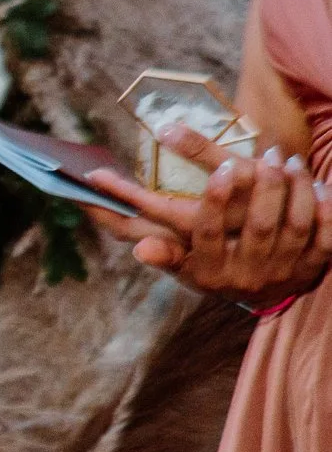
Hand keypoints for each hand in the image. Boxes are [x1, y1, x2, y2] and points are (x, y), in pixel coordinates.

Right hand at [87, 125, 331, 308]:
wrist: (259, 297)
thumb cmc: (214, 269)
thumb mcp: (184, 265)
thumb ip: (163, 253)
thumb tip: (139, 248)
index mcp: (210, 270)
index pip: (208, 233)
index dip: (216, 200)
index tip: (224, 168)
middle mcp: (247, 276)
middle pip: (259, 227)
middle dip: (267, 187)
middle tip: (269, 154)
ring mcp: (282, 273)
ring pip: (294, 227)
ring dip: (297, 191)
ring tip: (292, 162)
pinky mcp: (309, 269)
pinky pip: (324, 239)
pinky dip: (325, 212)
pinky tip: (321, 187)